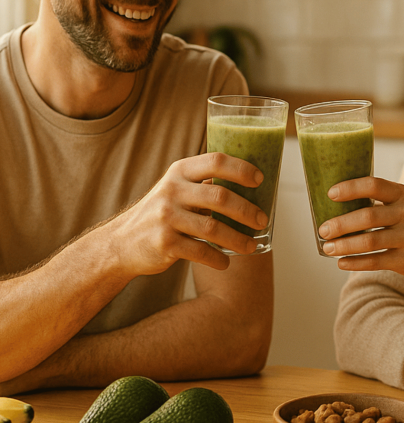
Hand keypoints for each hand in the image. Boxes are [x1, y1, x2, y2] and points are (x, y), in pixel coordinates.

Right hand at [105, 152, 267, 276]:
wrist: (122, 242)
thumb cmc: (162, 213)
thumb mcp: (177, 189)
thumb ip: (204, 184)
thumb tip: (251, 186)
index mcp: (180, 172)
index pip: (216, 161)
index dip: (242, 169)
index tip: (260, 180)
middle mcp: (172, 190)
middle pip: (220, 196)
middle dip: (247, 210)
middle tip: (262, 221)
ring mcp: (166, 217)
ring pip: (213, 228)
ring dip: (238, 239)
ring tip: (251, 246)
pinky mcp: (164, 243)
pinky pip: (201, 252)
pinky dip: (218, 259)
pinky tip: (226, 262)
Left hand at [318, 177, 403, 283]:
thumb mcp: (403, 206)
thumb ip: (377, 204)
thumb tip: (333, 209)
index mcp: (402, 194)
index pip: (374, 185)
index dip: (350, 188)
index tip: (330, 194)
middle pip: (368, 216)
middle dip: (341, 224)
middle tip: (323, 229)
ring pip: (369, 241)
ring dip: (344, 245)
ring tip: (327, 248)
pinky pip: (375, 261)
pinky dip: (355, 263)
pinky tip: (341, 262)